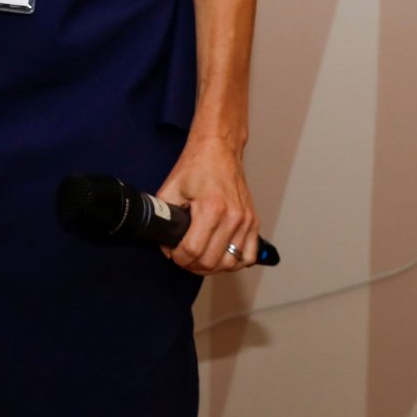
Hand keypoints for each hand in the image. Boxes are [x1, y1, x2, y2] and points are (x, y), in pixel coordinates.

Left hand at [155, 132, 258, 274]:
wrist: (219, 149)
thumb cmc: (196, 165)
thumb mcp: (170, 188)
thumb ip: (164, 214)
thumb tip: (163, 238)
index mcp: (212, 208)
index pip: (193, 250)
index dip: (177, 256)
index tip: (171, 251)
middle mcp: (233, 217)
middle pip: (212, 261)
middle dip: (191, 264)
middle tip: (181, 256)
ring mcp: (246, 221)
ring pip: (231, 263)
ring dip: (212, 267)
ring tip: (198, 259)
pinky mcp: (253, 222)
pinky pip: (249, 255)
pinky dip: (234, 262)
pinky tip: (220, 256)